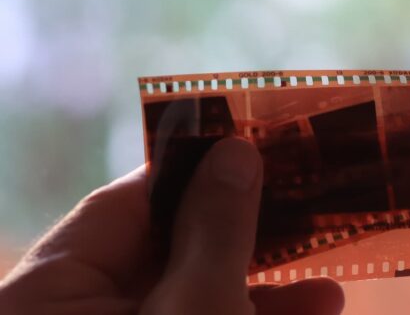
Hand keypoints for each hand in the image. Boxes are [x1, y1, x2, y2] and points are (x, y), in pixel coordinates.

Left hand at [0, 138, 344, 314]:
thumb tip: (234, 150)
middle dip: (251, 237)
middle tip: (310, 206)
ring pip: (193, 296)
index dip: (201, 170)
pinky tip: (315, 310)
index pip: (128, 202)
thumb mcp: (201, 305)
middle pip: (169, 251)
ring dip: (267, 290)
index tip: (260, 145)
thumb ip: (217, 226)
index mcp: (46, 292)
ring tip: (329, 288)